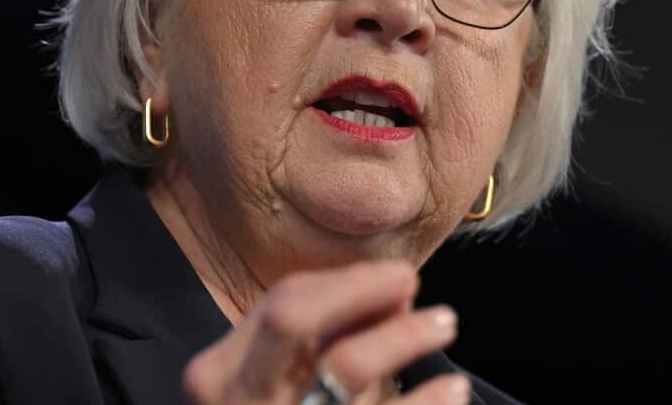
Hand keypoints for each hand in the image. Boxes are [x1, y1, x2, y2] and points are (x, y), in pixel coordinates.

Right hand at [182, 260, 469, 403]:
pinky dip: (421, 403)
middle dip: (359, 289)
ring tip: (444, 325)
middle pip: (294, 317)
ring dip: (401, 336)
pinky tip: (451, 391)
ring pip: (344, 366)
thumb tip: (395, 293)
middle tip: (413, 280)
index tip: (396, 280)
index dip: (346, 283)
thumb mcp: (279, 392)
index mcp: (219, 375)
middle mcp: (238, 400)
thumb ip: (325, 345)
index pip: (283, 304)